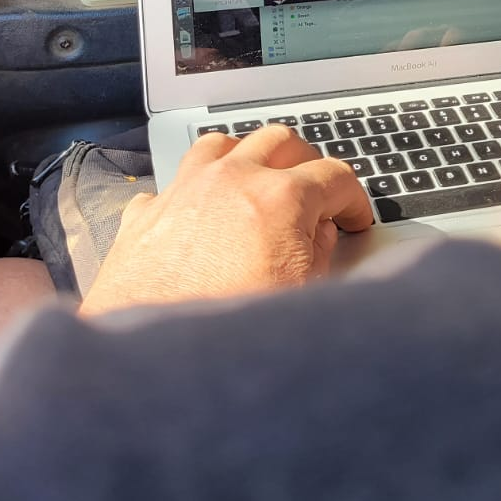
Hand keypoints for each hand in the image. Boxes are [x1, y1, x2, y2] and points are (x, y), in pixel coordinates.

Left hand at [81, 126, 374, 315]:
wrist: (156, 359)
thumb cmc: (228, 332)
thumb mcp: (303, 295)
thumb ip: (320, 251)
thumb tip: (320, 230)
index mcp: (279, 198)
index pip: (334, 175)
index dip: (354, 199)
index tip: (353, 218)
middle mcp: (230, 180)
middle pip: (279, 141)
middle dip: (305, 163)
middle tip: (315, 194)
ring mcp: (183, 189)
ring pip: (223, 144)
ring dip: (247, 157)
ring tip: (258, 184)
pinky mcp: (147, 212)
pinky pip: (176, 180)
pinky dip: (195, 190)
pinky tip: (202, 215)